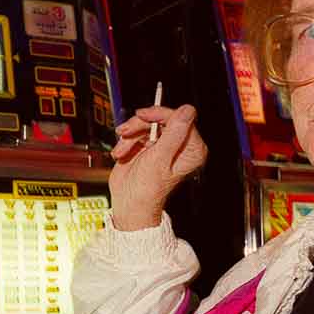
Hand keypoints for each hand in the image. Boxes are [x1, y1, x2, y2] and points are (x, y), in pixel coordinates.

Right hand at [107, 103, 207, 230]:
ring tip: (122, 150)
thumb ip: (174, 133)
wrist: (129, 203)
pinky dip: (126, 141)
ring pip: (147, 124)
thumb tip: (186, 111)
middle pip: (161, 118)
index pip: (180, 118)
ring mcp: (164, 145)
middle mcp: (181, 146)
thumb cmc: (147, 190)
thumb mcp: (159, 159)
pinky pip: (138, 132)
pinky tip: (122, 153)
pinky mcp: (150, 146)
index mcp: (191, 150)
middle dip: (140, 126)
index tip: (143, 117)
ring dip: (130, 135)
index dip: (159, 115)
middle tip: (126, 132)